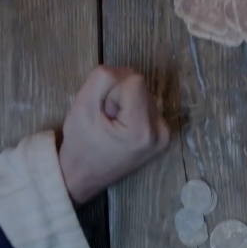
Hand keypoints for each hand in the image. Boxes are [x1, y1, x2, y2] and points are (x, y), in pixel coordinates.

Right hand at [59, 66, 170, 204]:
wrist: (83, 177)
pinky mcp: (164, 135)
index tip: (104, 112)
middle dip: (120, 97)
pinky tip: (122, 128)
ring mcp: (165, 135)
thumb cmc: (80, 146)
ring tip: (112, 125)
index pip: (134, 81)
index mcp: (142, 129)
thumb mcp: (81, 107)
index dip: (112, 91)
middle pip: (141, 87)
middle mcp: (161, 132)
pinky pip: (147, 106)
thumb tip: (122, 70)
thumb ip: (102, 80)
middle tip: (106, 120)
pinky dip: (132, 110)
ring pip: (144, 94)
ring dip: (125, 103)